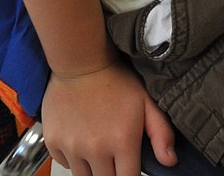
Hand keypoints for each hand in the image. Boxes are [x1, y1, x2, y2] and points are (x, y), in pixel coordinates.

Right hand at [41, 60, 176, 175]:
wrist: (80, 60)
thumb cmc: (116, 79)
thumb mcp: (146, 101)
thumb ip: (161, 132)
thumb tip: (170, 161)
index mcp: (122, 141)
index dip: (130, 175)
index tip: (128, 167)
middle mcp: (96, 149)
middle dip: (111, 173)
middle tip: (113, 155)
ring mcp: (72, 146)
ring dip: (92, 168)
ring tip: (97, 146)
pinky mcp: (53, 141)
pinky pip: (65, 164)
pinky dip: (73, 158)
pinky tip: (80, 139)